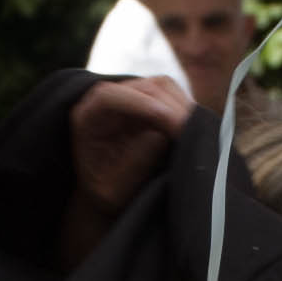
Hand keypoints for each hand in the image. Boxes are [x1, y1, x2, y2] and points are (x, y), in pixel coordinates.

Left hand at [69, 75, 192, 216]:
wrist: (112, 192)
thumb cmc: (107, 194)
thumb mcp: (113, 190)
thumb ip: (132, 166)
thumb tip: (160, 134)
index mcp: (87, 118)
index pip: (108, 96)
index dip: (140, 104)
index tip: (170, 125)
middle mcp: (107, 100)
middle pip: (142, 87)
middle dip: (170, 109)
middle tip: (192, 136)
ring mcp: (131, 96)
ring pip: (162, 86)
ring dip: (182, 108)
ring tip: (194, 136)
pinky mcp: (151, 100)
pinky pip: (174, 94)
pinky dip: (186, 109)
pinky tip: (193, 131)